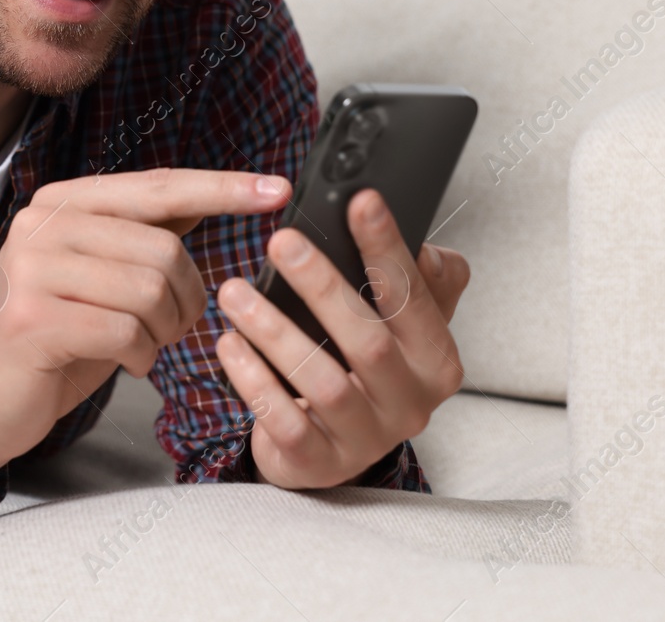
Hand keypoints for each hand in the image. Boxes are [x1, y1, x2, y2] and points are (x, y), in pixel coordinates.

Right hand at [0, 167, 291, 492]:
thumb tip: (208, 196)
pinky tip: (129, 363)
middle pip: (162, 248)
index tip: (277, 190)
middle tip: (174, 327)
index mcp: (64, 202)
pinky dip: (142, 355)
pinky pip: (124, 331)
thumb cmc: (55, 336)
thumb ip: (145, 234)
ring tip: (148, 344)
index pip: (159, 186)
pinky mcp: (30, 319)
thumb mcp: (103, 275)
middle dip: (187, 298)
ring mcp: (31, 269)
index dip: (222, 188)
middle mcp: (42, 224)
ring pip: (148, 289)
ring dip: (165, 330)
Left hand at [214, 187, 469, 489]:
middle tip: (281, 242)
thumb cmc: (362, 366)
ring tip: (234, 291)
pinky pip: (285, 421)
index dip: (387, 248)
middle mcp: (411, 402)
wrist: (333, 445)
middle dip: (321, 285)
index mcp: (436, 358)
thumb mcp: (399, 324)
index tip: (361, 200)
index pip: (414, 296)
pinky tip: (229, 344)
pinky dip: (254, 380)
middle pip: (368, 340)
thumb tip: (421, 243)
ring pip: (322, 381)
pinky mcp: (320, 464)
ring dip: (274, 330)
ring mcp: (367, 438)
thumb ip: (419, 281)